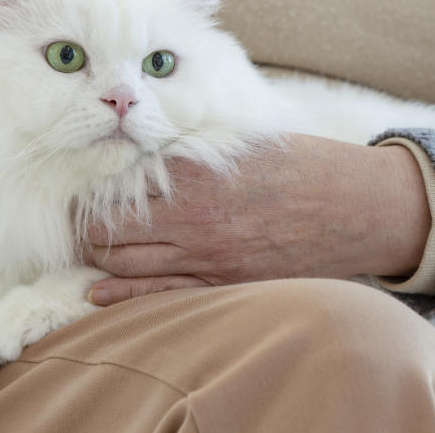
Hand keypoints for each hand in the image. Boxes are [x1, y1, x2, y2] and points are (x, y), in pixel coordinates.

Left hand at [86, 133, 430, 304]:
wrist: (357, 208)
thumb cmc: (306, 166)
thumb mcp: (248, 141)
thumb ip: (198, 144)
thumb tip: (156, 138)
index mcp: (197, 175)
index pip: (117, 187)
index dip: (89, 191)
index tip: (78, 187)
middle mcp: (195, 219)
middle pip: (111, 232)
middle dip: (85, 229)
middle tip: (76, 222)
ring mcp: (209, 257)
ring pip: (127, 266)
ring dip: (98, 260)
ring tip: (87, 251)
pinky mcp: (227, 284)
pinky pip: (162, 295)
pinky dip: (123, 295)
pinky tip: (99, 293)